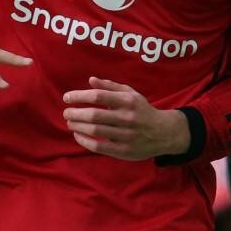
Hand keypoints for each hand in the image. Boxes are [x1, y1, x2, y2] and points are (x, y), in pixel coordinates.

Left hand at [61, 77, 186, 159]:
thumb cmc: (142, 110)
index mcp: (127, 101)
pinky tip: (77, 135)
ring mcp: (126, 135)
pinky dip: (84, 141)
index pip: (98, 96)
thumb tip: (90, 80)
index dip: (79, 96)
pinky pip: (98, 146)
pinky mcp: (124, 150)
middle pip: (94, 115)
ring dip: (77, 126)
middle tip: (66, 113)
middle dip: (75, 113)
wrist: (164, 133)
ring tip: (70, 123)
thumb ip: (110, 86)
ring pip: (94, 131)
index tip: (66, 98)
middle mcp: (127, 117)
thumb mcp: (130, 94)